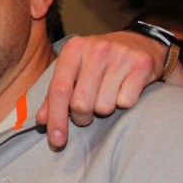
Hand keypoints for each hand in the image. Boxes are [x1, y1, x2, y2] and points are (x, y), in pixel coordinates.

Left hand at [37, 32, 164, 146]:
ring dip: (103, 109)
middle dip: (81, 117)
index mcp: (73, 48)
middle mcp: (96, 49)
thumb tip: (41, 121)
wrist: (140, 41)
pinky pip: (126, 102)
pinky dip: (123, 102)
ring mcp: (121, 55)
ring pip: (104, 106)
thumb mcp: (73, 70)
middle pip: (81, 103)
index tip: (57, 141)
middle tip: (86, 113)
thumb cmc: (98, 62)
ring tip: (107, 95)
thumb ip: (55, 95)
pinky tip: (124, 89)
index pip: (59, 89)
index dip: (56, 118)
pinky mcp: (142, 64)